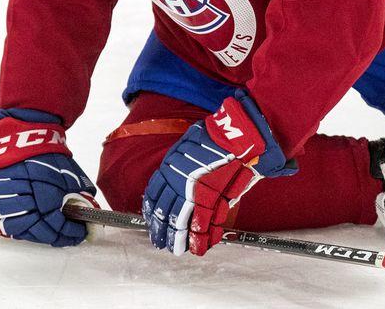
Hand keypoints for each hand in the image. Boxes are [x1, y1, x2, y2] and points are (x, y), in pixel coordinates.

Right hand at [0, 108, 97, 246]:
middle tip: (65, 234)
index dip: (70, 232)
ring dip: (34, 233)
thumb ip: (79, 194)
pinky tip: (25, 227)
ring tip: (47, 231)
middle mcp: (21, 202)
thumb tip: (88, 211)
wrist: (19, 134)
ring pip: (18, 230)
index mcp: (43, 196)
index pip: (57, 226)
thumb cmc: (46, 152)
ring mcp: (2, 202)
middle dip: (55, 235)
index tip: (79, 232)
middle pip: (38, 231)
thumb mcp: (70, 172)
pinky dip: (11, 228)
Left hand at [142, 90, 296, 255]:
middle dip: (161, 228)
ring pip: (178, 220)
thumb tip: (171, 175)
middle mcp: (176, 181)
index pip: (154, 195)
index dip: (152, 210)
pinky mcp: (209, 199)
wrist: (234, 136)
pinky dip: (197, 236)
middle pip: (163, 211)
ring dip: (175, 236)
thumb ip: (179, 161)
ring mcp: (192, 191)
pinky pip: (199, 222)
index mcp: (169, 167)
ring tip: (174, 248)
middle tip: (159, 241)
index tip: (151, 220)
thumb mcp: (187, 144)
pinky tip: (195, 246)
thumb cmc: (213, 137)